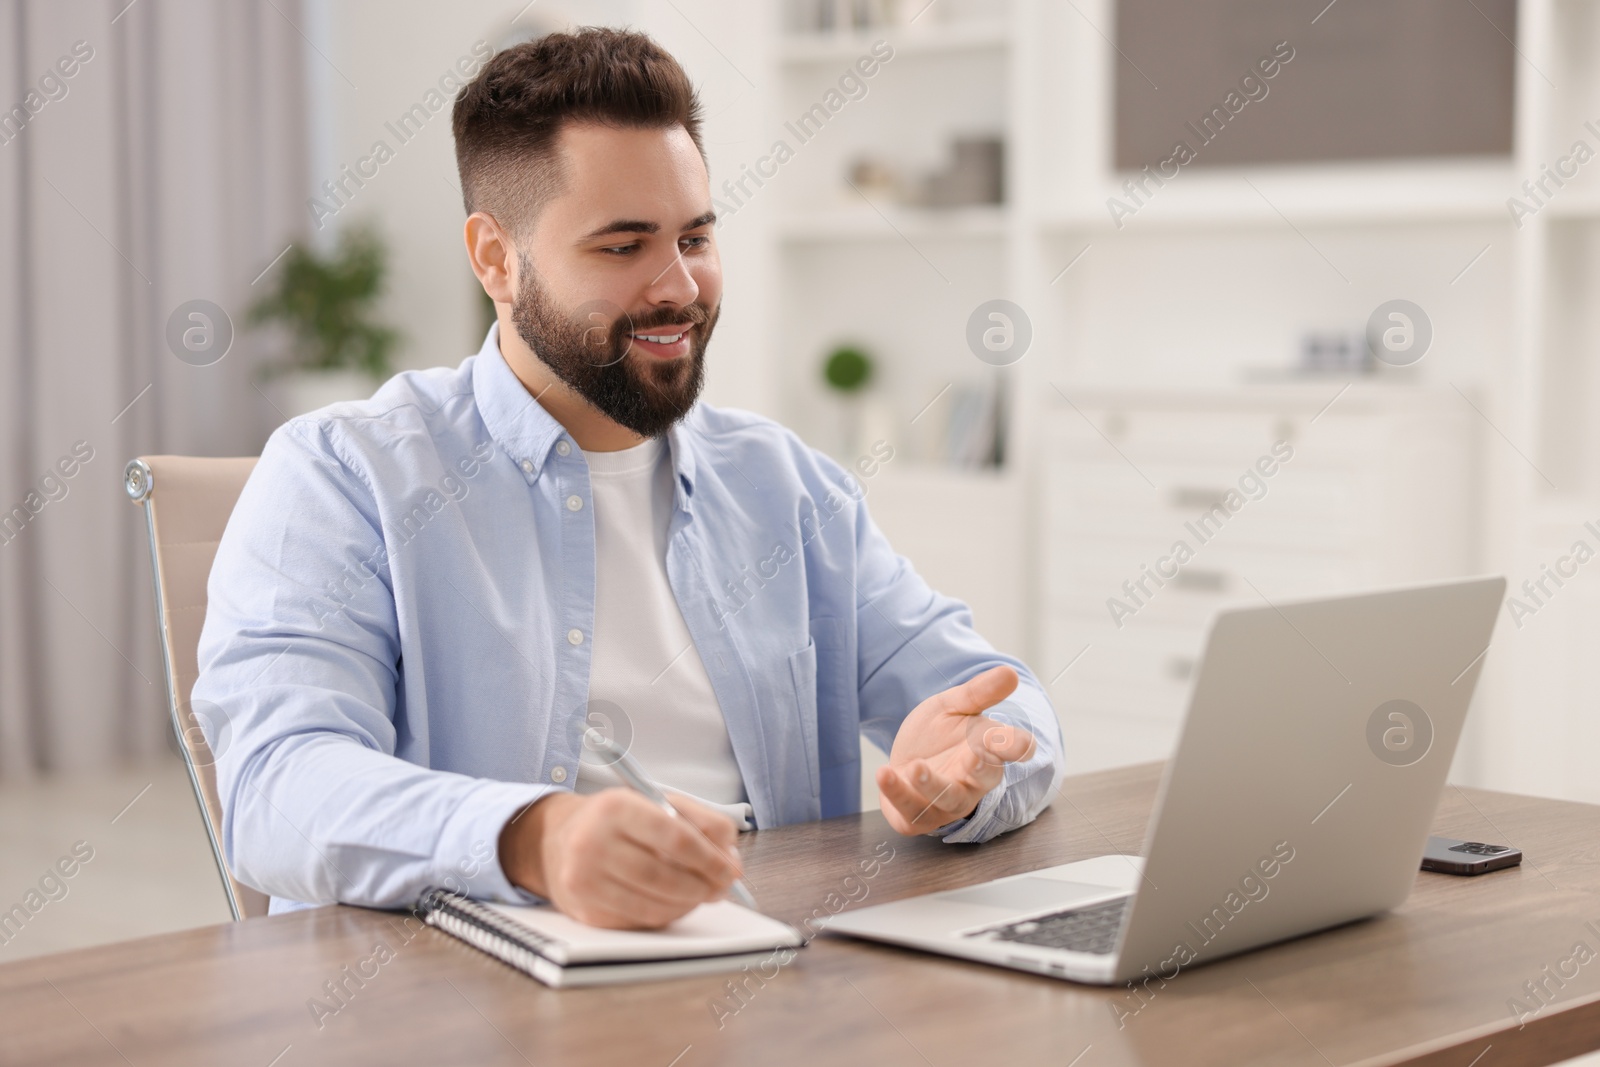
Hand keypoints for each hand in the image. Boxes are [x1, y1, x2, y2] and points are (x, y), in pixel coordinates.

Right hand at [498, 789, 743, 928]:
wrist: (556, 841)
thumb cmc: (616, 821)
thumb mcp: (655, 803)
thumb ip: (701, 822)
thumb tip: (731, 859)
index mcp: (615, 807)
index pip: (675, 836)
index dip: (710, 857)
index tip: (730, 868)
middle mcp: (592, 843)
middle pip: (665, 876)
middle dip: (704, 885)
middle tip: (722, 886)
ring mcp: (584, 880)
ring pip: (654, 904)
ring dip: (689, 904)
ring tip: (702, 894)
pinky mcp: (584, 910)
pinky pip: (639, 920)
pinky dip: (666, 914)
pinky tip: (675, 902)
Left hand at [876, 665, 1036, 834]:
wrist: (906, 757)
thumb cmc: (939, 734)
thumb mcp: (955, 706)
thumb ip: (980, 692)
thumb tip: (1010, 672)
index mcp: (990, 750)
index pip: (1013, 750)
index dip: (1017, 746)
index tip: (1022, 743)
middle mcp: (974, 781)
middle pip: (984, 779)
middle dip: (982, 769)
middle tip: (977, 756)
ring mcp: (947, 802)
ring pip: (948, 799)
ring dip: (932, 785)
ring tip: (916, 767)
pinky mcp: (918, 816)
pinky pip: (910, 810)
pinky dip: (896, 792)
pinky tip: (884, 773)